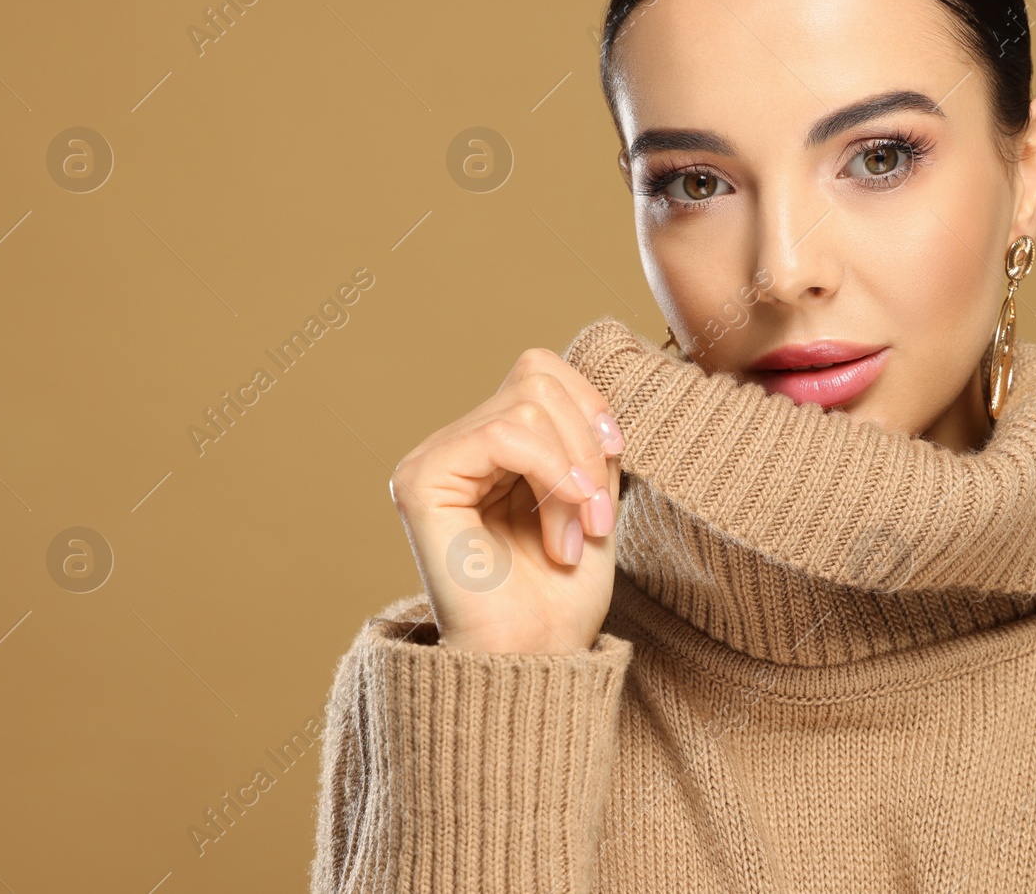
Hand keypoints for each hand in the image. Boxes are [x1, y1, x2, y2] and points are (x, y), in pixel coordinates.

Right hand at [390, 347, 623, 653]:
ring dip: (575, 474)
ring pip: (529, 404)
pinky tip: (561, 536)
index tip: (614, 463)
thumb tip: (588, 386)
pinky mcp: (421, 480)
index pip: (539, 372)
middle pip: (537, 379)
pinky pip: (505, 433)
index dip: (589, 404)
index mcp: (488, 445)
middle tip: (597, 519)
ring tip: (576, 536)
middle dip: (587, 446)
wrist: (535, 663)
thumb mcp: (591, 496)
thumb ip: (583, 436)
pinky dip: (553, 476)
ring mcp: (433, 459)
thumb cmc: (560, 595)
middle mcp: (453, 445)